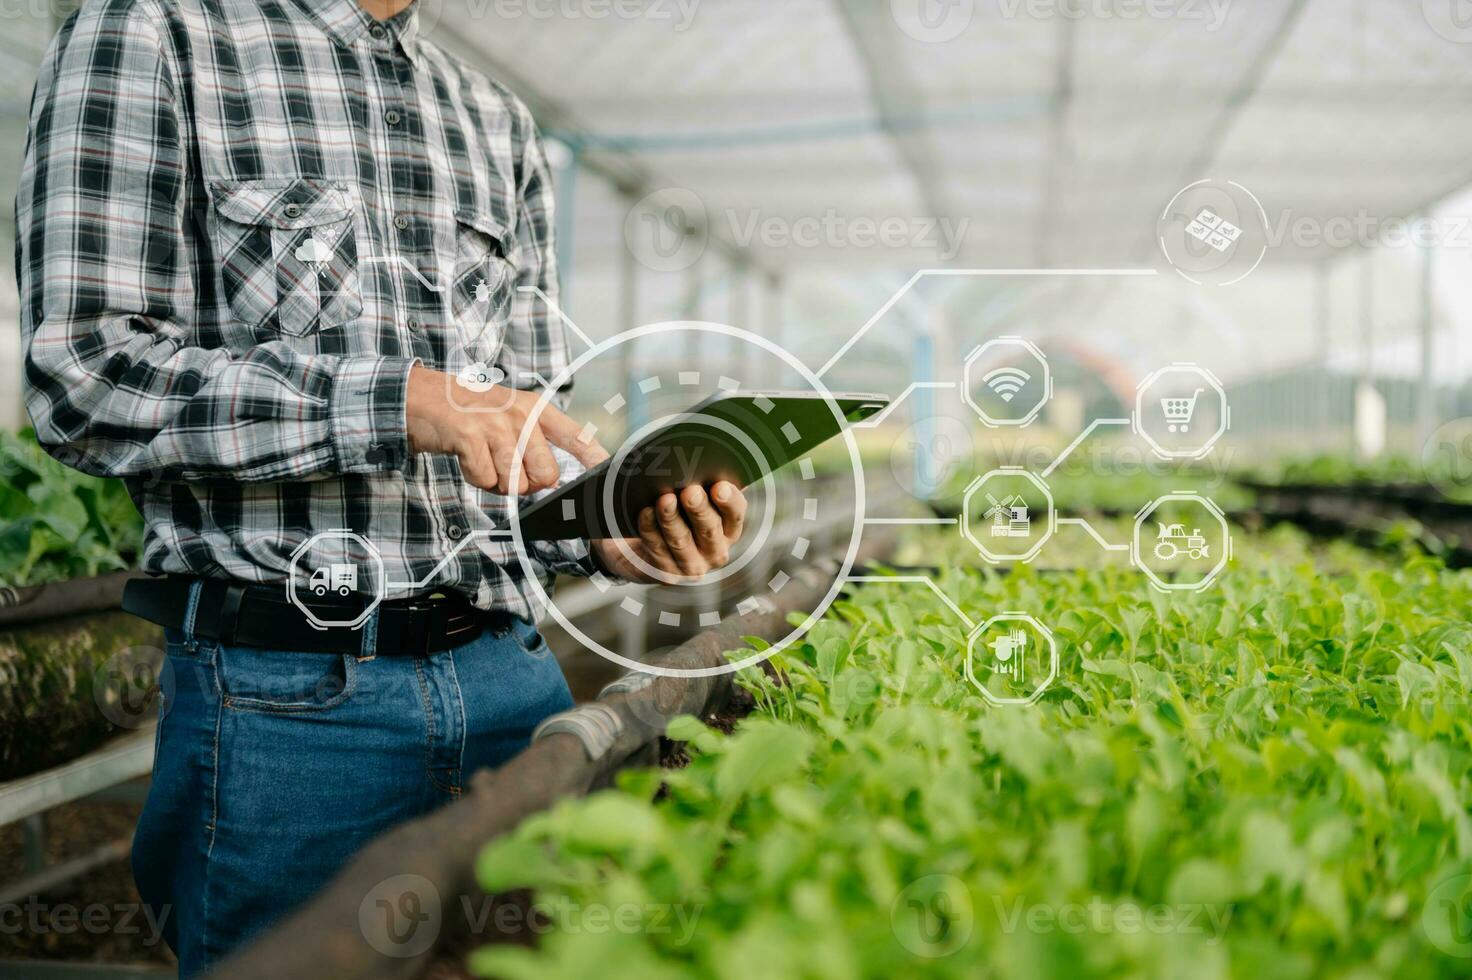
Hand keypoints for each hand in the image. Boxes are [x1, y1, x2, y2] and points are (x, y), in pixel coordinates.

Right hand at [405, 365, 606, 494]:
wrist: (421, 396)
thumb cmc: (470, 412)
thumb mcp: (510, 414)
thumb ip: (534, 443)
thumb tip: (553, 480)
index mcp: (536, 409)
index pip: (575, 436)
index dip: (594, 458)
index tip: (608, 473)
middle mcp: (521, 415)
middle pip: (546, 475)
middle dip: (527, 483)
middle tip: (505, 464)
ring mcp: (496, 425)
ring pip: (515, 483)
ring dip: (497, 481)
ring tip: (484, 458)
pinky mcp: (470, 436)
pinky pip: (485, 480)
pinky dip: (475, 478)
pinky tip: (467, 457)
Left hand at [591, 481, 746, 583]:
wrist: (643, 547)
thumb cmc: (675, 510)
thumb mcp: (691, 495)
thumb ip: (704, 480)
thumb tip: (709, 455)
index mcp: (729, 528)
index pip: (736, 514)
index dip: (729, 501)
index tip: (720, 486)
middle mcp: (716, 550)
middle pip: (709, 528)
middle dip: (699, 509)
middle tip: (690, 491)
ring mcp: (692, 565)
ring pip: (681, 540)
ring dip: (672, 519)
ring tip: (664, 499)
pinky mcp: (666, 574)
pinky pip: (657, 549)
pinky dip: (650, 530)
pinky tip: (645, 513)